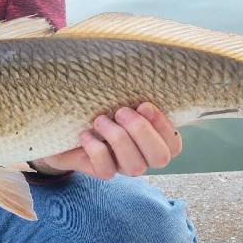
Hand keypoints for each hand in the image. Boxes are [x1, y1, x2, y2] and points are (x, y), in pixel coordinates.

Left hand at [40, 102, 181, 178]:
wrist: (67, 127)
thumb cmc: (102, 107)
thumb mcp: (120, 98)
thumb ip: (136, 94)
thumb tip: (144, 70)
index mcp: (156, 140)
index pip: (174, 144)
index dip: (163, 126)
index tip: (144, 105)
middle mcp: (144, 157)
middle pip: (159, 157)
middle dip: (142, 131)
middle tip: (121, 111)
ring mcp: (124, 167)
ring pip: (134, 166)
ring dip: (118, 139)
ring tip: (100, 120)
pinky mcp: (102, 172)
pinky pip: (106, 170)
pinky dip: (96, 149)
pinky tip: (86, 134)